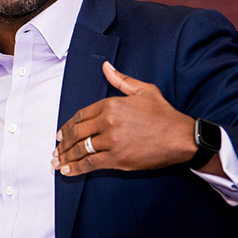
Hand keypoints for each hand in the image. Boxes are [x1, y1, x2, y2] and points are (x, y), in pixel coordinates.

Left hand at [52, 61, 209, 176]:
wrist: (182, 138)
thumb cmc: (164, 114)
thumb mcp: (143, 91)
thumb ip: (121, 80)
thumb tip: (106, 66)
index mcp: (111, 104)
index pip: (81, 115)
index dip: (68, 125)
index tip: (61, 133)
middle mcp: (108, 122)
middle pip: (78, 133)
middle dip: (64, 142)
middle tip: (56, 149)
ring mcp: (111, 142)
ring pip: (81, 149)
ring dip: (66, 157)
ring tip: (56, 162)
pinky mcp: (117, 159)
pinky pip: (91, 163)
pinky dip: (76, 168)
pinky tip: (67, 171)